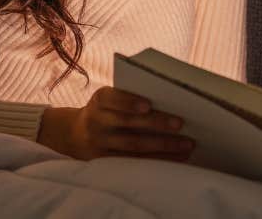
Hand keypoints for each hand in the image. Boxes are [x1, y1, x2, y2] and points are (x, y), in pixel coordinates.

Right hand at [36, 86, 193, 160]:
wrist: (74, 135)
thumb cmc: (105, 111)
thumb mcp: (108, 100)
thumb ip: (128, 98)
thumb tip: (168, 101)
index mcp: (98, 100)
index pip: (111, 98)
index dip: (128, 101)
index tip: (148, 105)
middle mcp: (96, 122)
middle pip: (127, 123)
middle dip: (155, 124)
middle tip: (180, 123)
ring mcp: (99, 144)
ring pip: (133, 146)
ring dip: (163, 146)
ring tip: (187, 145)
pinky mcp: (106, 163)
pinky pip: (134, 163)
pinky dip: (157, 160)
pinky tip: (176, 158)